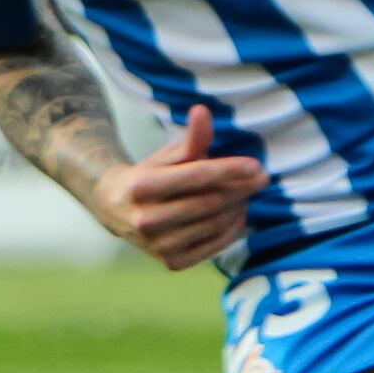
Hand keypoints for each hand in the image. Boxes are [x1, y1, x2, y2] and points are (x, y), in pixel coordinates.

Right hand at [93, 104, 267, 268]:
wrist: (112, 209)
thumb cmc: (147, 176)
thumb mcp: (165, 156)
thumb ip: (190, 138)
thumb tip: (203, 111)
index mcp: (141, 186)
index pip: (196, 176)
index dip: (229, 170)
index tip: (257, 166)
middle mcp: (146, 219)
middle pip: (209, 201)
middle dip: (241, 188)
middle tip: (260, 178)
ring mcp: (158, 244)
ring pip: (214, 223)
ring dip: (238, 207)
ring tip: (246, 194)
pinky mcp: (170, 262)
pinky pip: (214, 245)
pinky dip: (232, 229)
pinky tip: (236, 214)